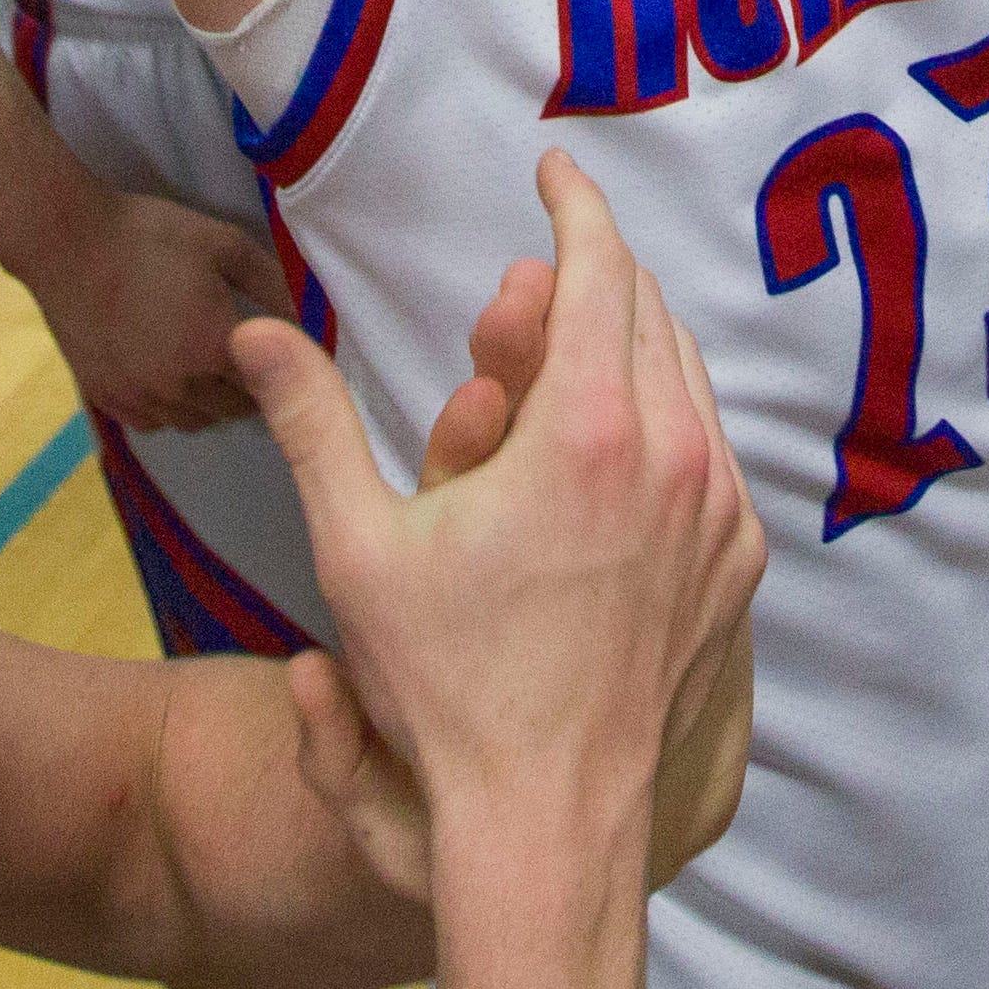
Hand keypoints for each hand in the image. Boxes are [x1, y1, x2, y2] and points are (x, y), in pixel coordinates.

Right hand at [22, 184, 297, 432]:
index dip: (280, 376)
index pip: (267, 389)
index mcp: (214, 349)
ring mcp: (137, 398)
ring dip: (211, 404)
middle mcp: (178, 387)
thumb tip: (307, 318)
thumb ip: (272, 283)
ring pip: (192, 423)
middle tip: (252, 363)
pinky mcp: (105, 399)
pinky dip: (170, 410)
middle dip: (249, 390)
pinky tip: (170, 380)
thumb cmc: (151, 236)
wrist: (67, 243)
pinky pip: (152, 423)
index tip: (285, 362)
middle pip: (230, 411)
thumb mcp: (224, 244)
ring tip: (213, 371)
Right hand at [241, 155, 762, 906]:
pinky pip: (710, 447)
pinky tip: (624, 427)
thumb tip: (250, 332)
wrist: (546, 819)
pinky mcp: (738, 559)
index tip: (554, 169)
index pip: (599, 267)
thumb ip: (310, 423)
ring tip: (576, 337)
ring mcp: (718, 508)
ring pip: (686, 375)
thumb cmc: (441, 690)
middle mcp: (672, 452)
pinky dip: (667, 413)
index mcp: (584, 428)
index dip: (576, 204)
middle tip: (536, 272)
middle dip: (590, 273)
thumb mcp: (357, 549)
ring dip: (632, 339)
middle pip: (647, 311)